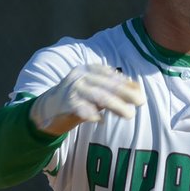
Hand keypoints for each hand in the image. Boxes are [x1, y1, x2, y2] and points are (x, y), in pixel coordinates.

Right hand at [29, 64, 145, 135]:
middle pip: (107, 85)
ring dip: (116, 106)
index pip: (109, 73)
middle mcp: (79, 77)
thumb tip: (137, 88)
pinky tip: (101, 121)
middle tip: (141, 102)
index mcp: (86, 69)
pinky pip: (82, 110)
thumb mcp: (93, 87)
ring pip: (99, 97)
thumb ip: (111, 87)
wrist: (47, 107)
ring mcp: (72, 90)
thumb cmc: (77, 97)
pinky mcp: (65, 104)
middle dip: (125, 93)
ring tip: (129, 115)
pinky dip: (93, 115)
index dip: (125, 81)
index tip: (139, 90)